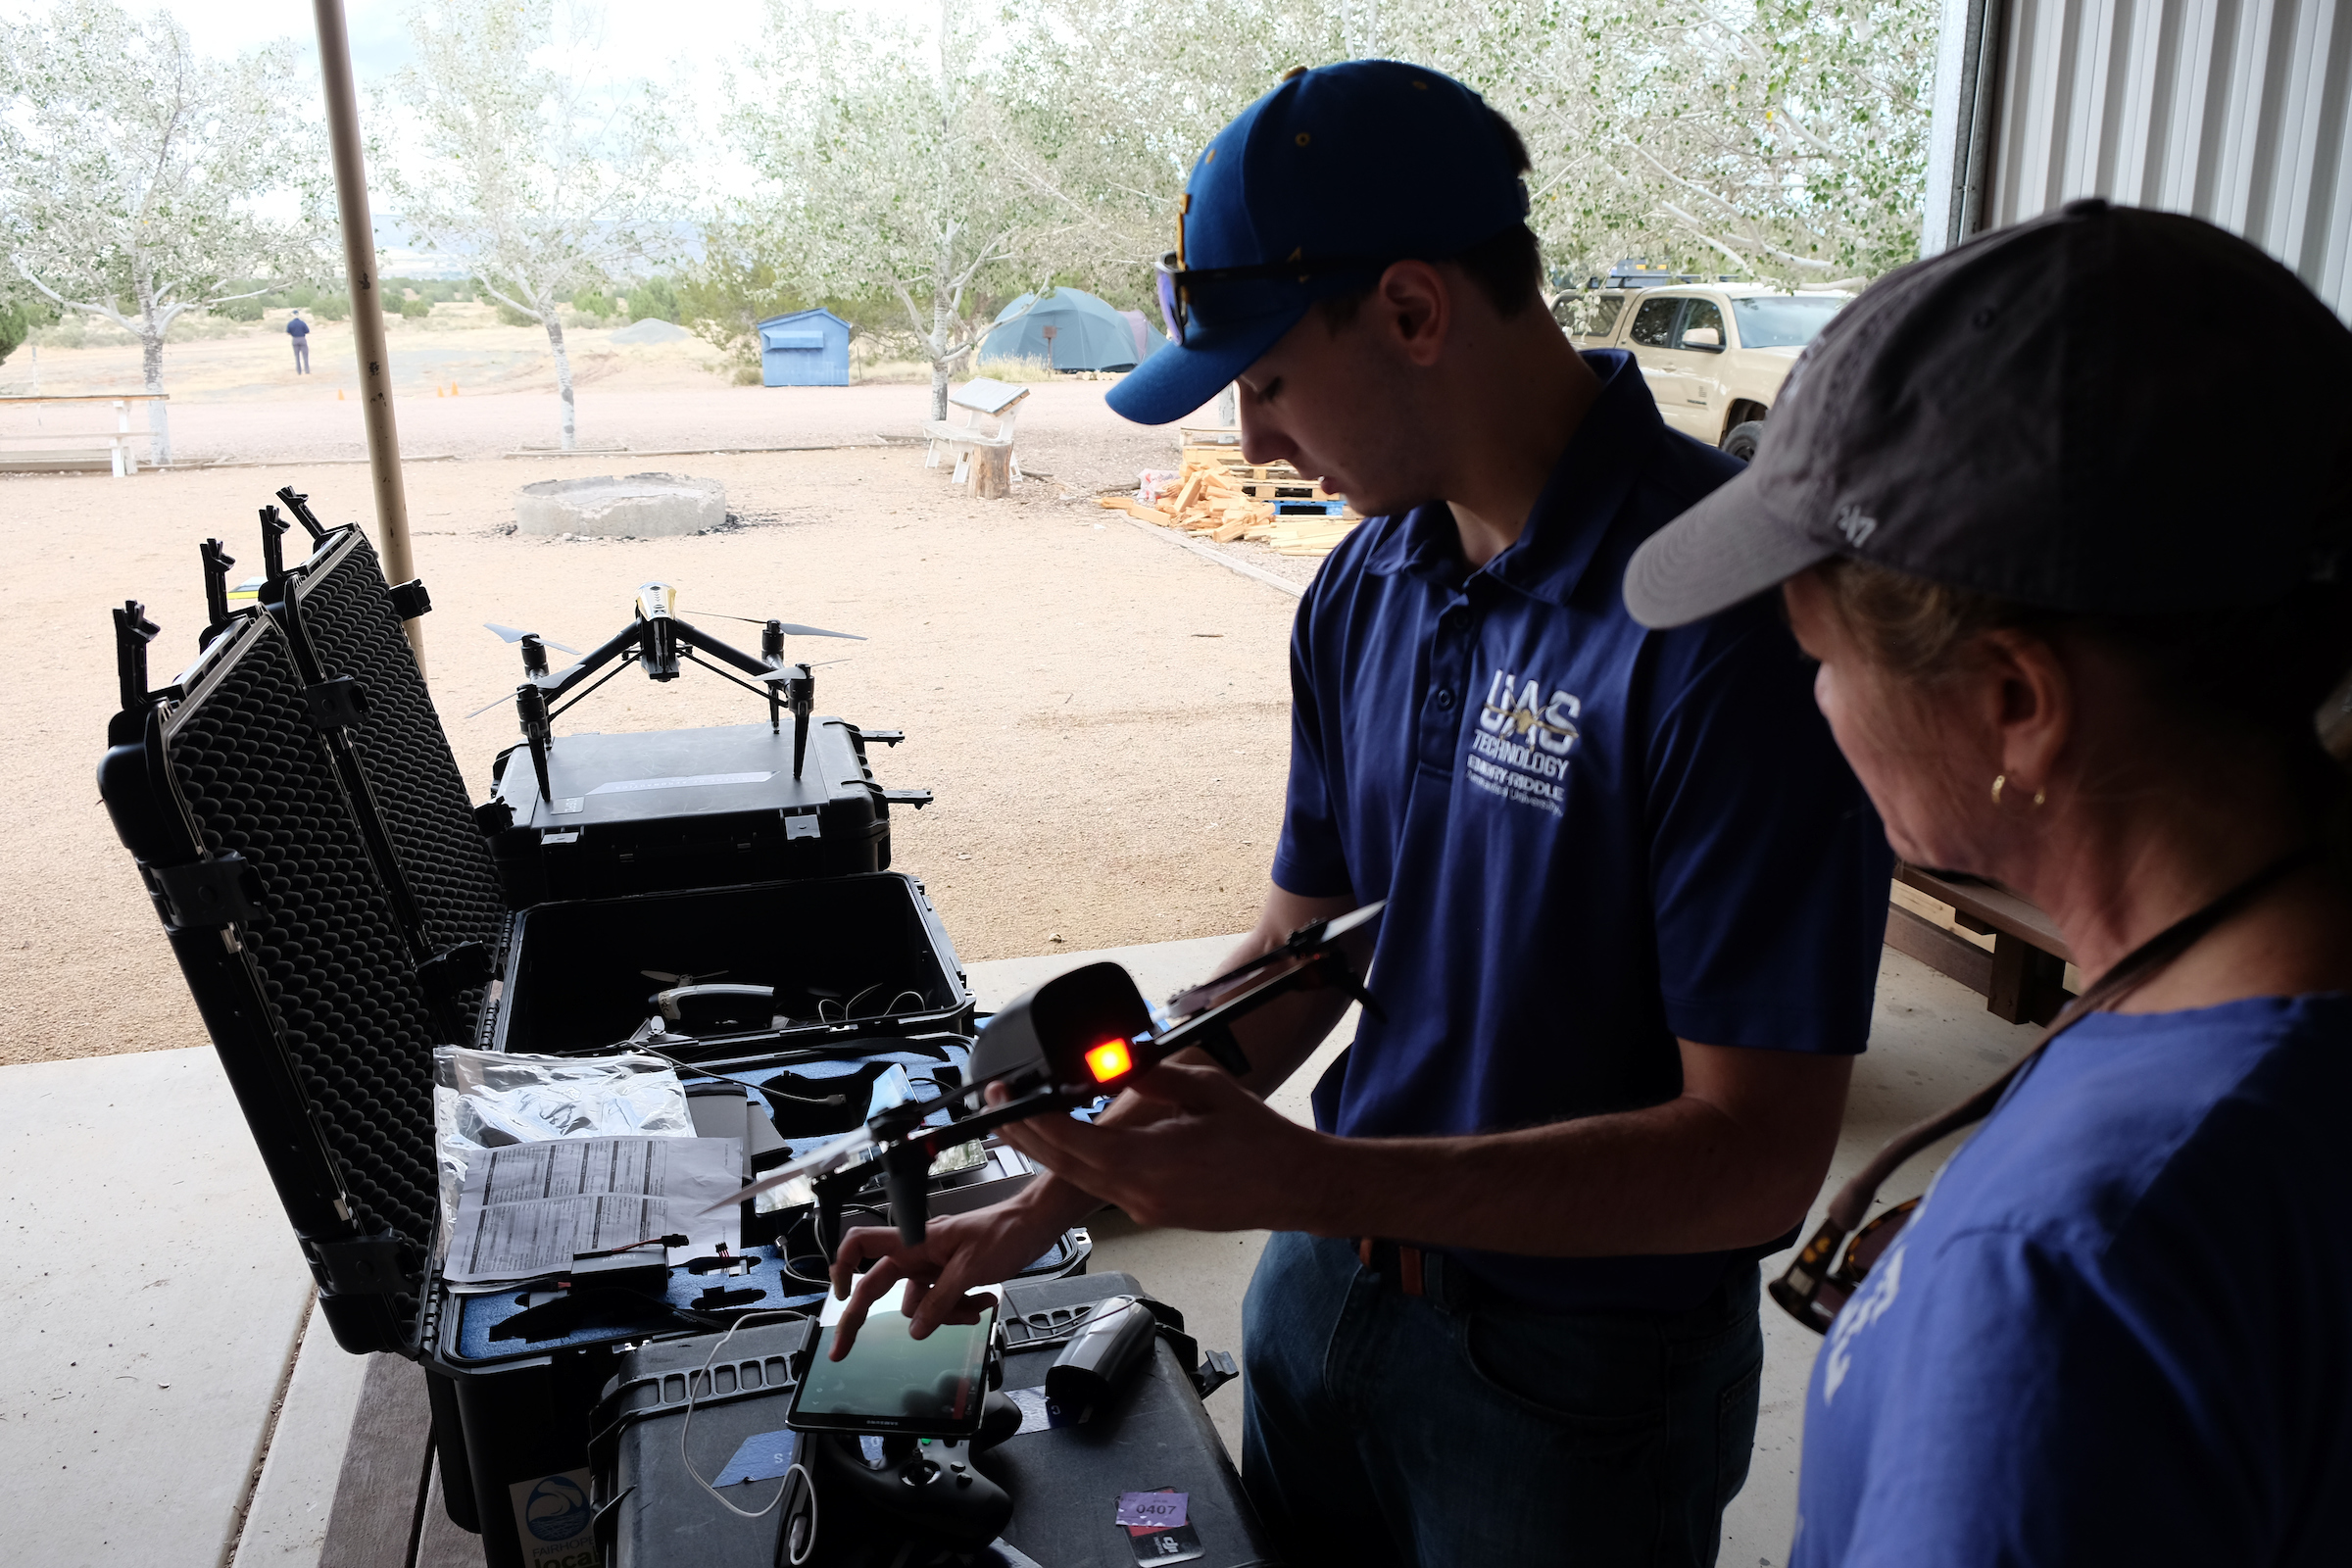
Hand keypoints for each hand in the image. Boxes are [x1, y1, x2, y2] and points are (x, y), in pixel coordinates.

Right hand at [825, 1198, 1065, 1359]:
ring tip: (976, 1304)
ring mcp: (934, 1267)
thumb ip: (941, 1301)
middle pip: (880, 1287)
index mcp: (915, 1243)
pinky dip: (961, 1309)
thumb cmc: (1004, 1231)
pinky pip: (943, 1304)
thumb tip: (916, 1331)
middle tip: (842, 1351)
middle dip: (864, 1317)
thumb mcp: (970, 1269)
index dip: (842, 1268)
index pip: (862, 1245)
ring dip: (945, 1315)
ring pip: (920, 1305)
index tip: (837, 1298)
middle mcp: (918, 1255)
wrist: (1035, 1225)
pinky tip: (983, 1301)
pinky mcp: (952, 1276)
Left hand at [993, 1060, 1327, 1232]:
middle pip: (1064, 1167)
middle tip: (1000, 1107)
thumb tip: (1113, 1062)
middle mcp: (1139, 1195)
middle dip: (1026, 1137)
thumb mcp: (1205, 1090)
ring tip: (1021, 1124)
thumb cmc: (1260, 1140)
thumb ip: (1151, 1077)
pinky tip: (1071, 1145)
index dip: (1035, 1120)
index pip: (1073, 1143)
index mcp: (1149, 1162)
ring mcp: (1143, 1210)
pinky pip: (1103, 1188)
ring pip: (1080, 1181)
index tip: (1012, 1096)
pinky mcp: (1152, 1214)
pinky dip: (1080, 1165)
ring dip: (1049, 1153)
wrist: (1294, 1186)